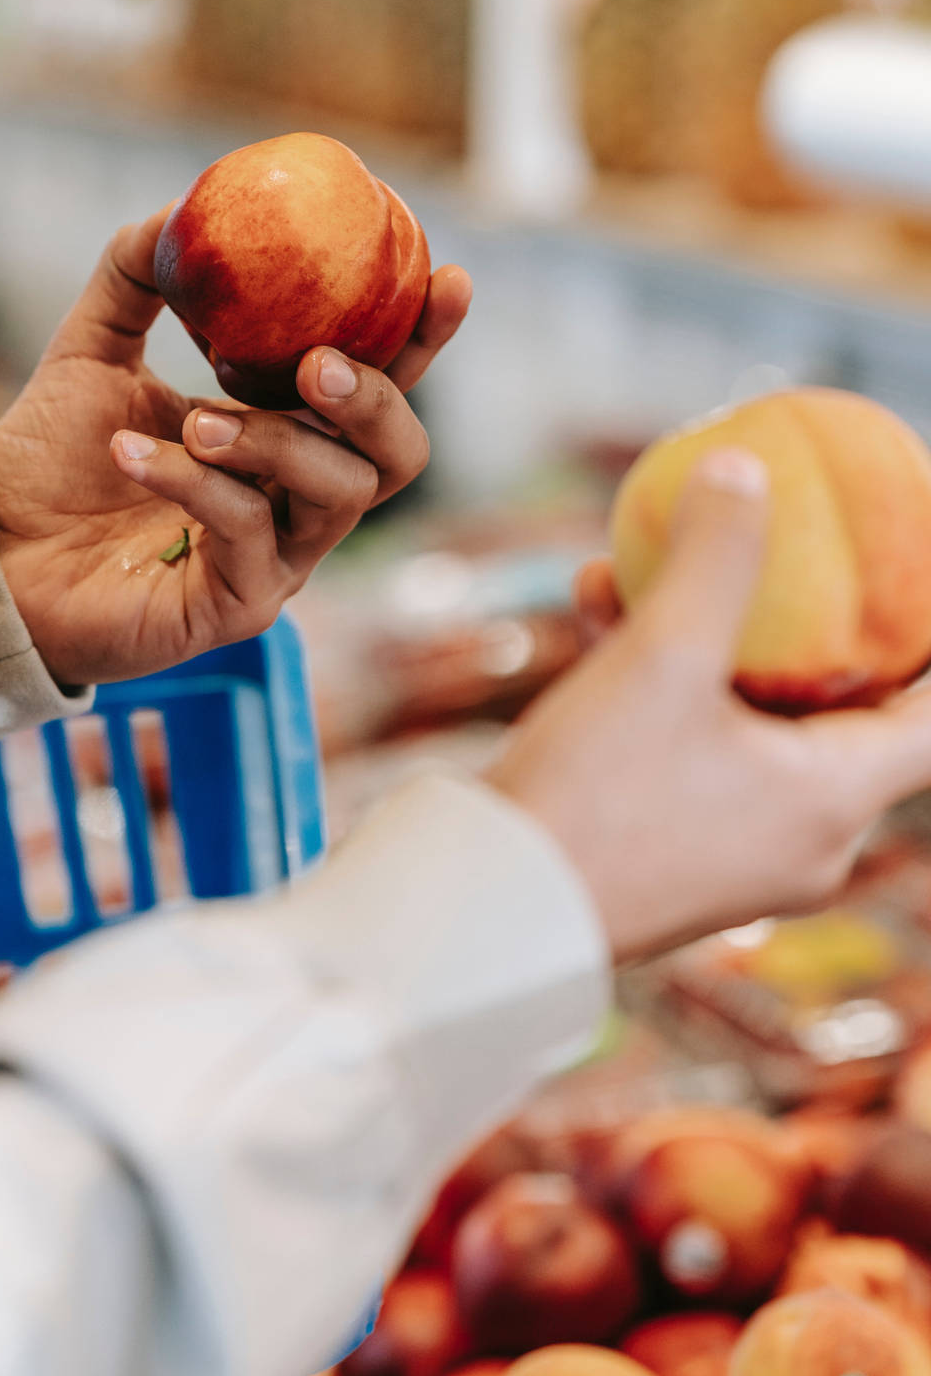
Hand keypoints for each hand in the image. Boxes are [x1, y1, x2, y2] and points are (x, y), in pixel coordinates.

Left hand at [0, 208, 471, 687]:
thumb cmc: (55, 458)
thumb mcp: (94, 348)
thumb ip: (137, 276)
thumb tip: (181, 208)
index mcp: (287, 436)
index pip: (383, 386)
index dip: (424, 337)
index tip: (447, 277)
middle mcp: (299, 502)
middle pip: (398, 457)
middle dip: (375, 401)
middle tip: (317, 366)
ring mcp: (276, 561)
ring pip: (336, 496)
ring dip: (273, 443)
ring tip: (196, 418)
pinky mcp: (236, 607)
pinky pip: (248, 534)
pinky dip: (193, 481)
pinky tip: (132, 451)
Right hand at [486, 449, 930, 962]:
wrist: (489, 909)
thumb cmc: (595, 792)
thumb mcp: (662, 656)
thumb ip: (715, 557)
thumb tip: (744, 466)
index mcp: (832, 802)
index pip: (930, 718)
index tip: (915, 578)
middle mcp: (801, 836)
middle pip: (842, 710)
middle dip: (811, 622)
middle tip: (810, 553)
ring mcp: (734, 849)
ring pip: (750, 717)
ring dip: (712, 635)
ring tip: (658, 557)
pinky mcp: (669, 848)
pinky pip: (691, 743)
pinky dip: (663, 679)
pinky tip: (598, 602)